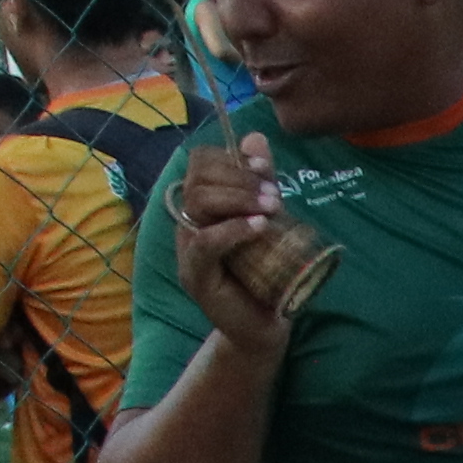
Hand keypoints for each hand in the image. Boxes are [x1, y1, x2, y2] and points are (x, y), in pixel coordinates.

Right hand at [170, 132, 301, 351]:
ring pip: (197, 204)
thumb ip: (260, 181)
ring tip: (272, 208)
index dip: (229, 158)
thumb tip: (255, 137)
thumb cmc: (266, 270)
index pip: (200, 164)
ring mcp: (187, 250)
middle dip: (238, 178)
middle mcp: (188, 224)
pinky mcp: (196, 276)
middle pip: (197, 179)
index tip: (264, 167)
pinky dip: (233, 230)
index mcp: (202, 206)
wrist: (266, 324)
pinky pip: (205, 242)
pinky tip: (259, 226)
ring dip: (238, 199)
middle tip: (275, 195)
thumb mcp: (267, 218)